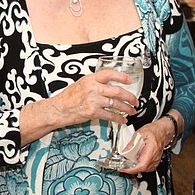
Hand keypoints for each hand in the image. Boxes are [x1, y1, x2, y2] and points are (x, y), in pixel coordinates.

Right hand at [20, 70, 138, 143]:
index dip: (122, 77)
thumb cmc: (68, 97)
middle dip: (130, 96)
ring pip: (116, 104)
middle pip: (117, 91)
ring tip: (132, 110)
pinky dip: (118, 119)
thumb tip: (108, 84)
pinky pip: (110, 115)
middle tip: (135, 100)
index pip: (110, 74)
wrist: (59, 109)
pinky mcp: (93, 112)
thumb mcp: (81, 84)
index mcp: (91, 79)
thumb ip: (94, 83)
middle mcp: (93, 89)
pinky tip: (122, 120)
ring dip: (127, 108)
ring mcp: (94, 101)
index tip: (130, 81)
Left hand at [119, 115, 175, 174]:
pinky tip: (136, 161)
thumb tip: (124, 151)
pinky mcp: (155, 161)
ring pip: (145, 169)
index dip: (132, 169)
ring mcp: (156, 160)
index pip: (142, 164)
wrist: (162, 131)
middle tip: (124, 164)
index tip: (124, 169)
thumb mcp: (139, 133)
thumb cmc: (153, 131)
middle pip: (143, 168)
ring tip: (129, 162)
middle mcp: (155, 156)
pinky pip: (147, 167)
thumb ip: (131, 143)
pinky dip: (140, 166)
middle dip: (131, 168)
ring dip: (136, 167)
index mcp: (152, 149)